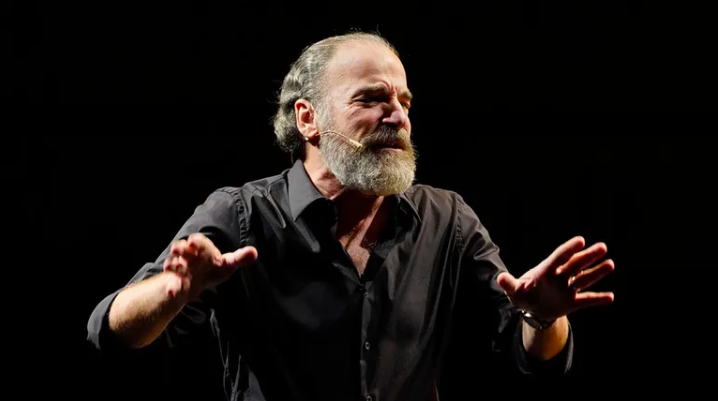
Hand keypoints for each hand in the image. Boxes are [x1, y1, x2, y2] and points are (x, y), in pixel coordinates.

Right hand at [163, 233, 257, 299]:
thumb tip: (254, 252)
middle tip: (177, 249)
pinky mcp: (176, 283)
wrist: (195, 283)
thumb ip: (239, 259)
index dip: (197, 242)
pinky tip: (173, 292)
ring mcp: (180, 269)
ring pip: (174, 264)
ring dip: (173, 265)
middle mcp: (189, 256)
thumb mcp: (227, 264)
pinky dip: (173, 288)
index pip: (200, 242)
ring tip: (171, 267)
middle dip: (180, 249)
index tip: (193, 242)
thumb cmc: (213, 269)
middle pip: (183, 249)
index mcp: (203, 250)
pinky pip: (173, 285)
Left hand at [496, 236, 613, 320]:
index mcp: (546, 271)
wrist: (533, 309)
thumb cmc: (523, 294)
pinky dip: (597, 299)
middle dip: (588, 257)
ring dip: (597, 272)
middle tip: (602, 247)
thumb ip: (510, 284)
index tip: (581, 240)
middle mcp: (560, 277)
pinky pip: (587, 300)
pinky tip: (610, 297)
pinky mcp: (573, 302)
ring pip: (584, 279)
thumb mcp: (514, 291)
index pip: (559, 257)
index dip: (569, 249)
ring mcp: (568, 289)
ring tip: (610, 264)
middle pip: (575, 265)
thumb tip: (499, 278)